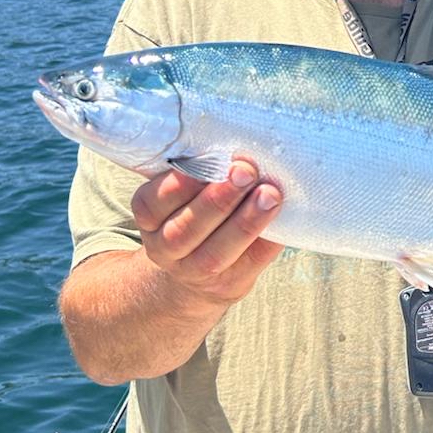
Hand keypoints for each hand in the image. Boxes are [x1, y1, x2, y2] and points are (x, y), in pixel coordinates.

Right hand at [130, 159, 282, 307]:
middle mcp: (165, 248)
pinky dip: (268, 240)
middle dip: (218, 199)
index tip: (210, 160)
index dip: (180, 184)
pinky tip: (281, 216)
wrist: (196, 273)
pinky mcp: (228, 284)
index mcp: (150, 218)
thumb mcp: (181, 195)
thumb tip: (238, 148)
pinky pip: (249, 263)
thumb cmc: (194, 214)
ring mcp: (194, 271)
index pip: (153, 203)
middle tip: (245, 171)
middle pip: (185, 229)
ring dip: (245, 221)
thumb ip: (199, 173)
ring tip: (269, 194)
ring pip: (214, 253)